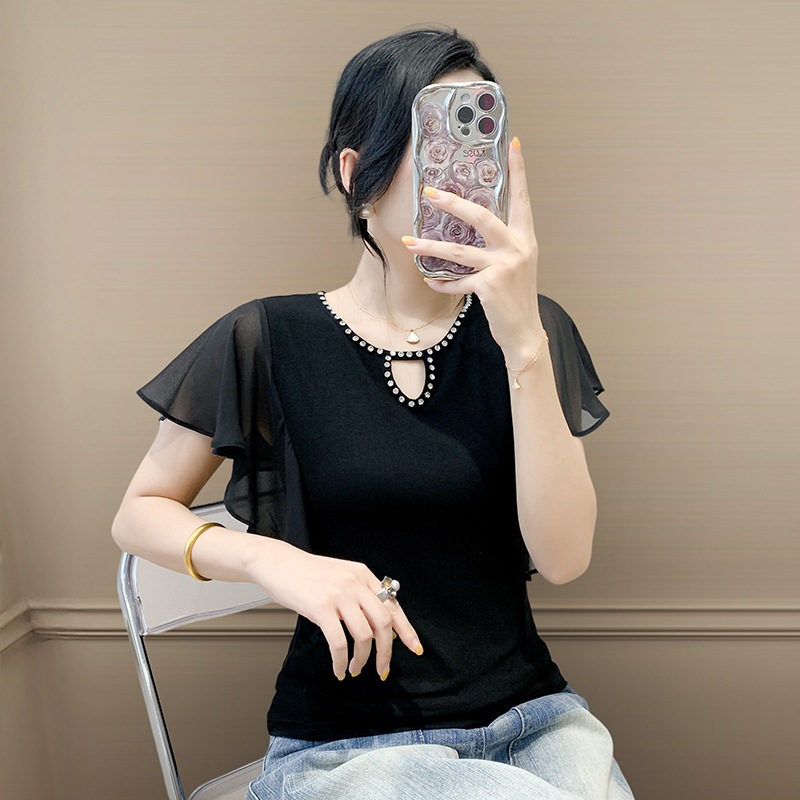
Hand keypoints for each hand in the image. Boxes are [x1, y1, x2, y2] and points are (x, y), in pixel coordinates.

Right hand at [249, 539, 421, 680]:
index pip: (392, 605)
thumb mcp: (340, 576)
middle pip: (384, 623)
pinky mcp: (320, 608)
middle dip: (386, 651)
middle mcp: (355, 584)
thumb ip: (359, 594)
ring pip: (364, 636)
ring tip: (355, 669)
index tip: (415, 647)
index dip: (406, 629)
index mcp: (363, 575)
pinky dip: (341, 661)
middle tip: (383, 669)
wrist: (278, 562)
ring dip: (362, 659)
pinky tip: (339, 668)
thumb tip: (376, 626)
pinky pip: (339, 643)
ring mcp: (339, 595)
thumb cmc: (306, 573)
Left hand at [402, 137, 542, 352]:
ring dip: (430, 247)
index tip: (513, 144)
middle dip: (452, 203)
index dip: (519, 171)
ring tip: (409, 242)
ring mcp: (504, 266)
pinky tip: (430, 281)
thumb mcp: (515, 264)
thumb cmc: (515, 297)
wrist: (525, 331)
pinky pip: (457, 281)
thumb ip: (500, 244)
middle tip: (429, 192)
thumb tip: (471, 227)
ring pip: (459, 251)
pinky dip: (441, 282)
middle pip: (480, 217)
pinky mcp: (490, 286)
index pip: (522, 198)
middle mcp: (517, 248)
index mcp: (524, 238)